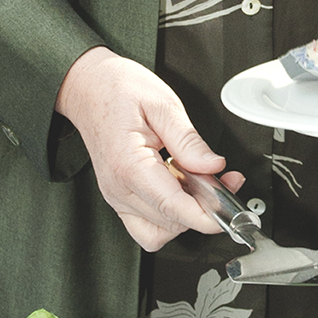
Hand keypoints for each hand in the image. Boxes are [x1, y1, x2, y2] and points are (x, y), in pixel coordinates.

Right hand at [55, 47, 244, 251]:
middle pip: (171, 223)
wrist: (86, 86)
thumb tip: (214, 167)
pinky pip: (148, 224)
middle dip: (205, 208)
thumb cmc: (117, 89)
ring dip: (186, 215)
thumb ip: (189, 141)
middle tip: (223, 180)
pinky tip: (181, 189)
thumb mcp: (163, 104)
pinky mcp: (119, 197)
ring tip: (200, 184)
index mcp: (129, 165)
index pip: (174, 208)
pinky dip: (170, 214)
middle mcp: (118, 188)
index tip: (231, 210)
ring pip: (159, 231)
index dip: (208, 216)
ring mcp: (116, 196)